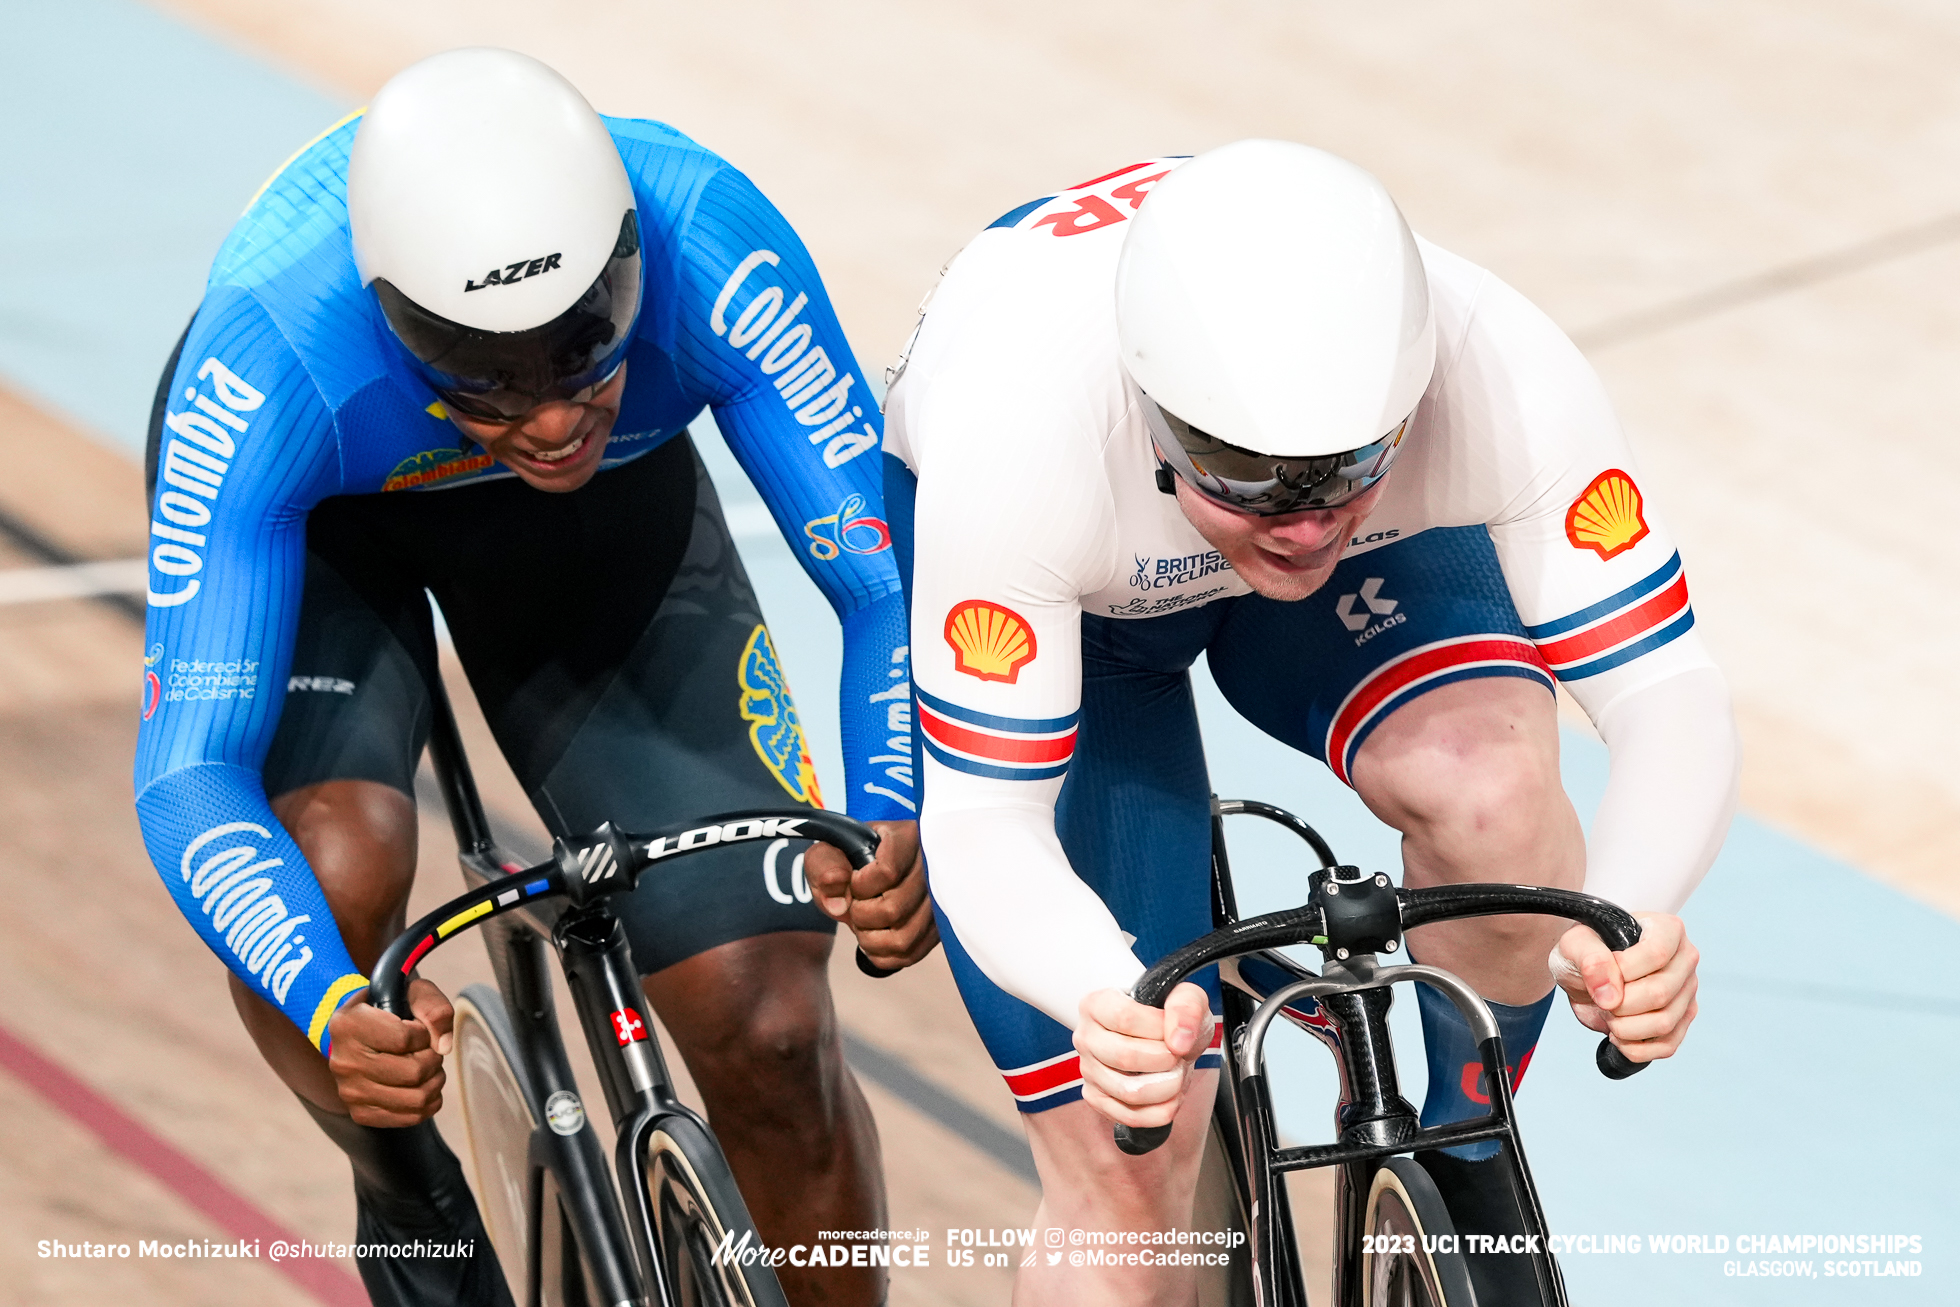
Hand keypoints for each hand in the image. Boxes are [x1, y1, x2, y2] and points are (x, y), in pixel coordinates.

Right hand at [324, 977, 453, 1125]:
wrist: (362, 1032)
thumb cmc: (391, 1009)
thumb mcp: (413, 992)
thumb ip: (434, 1007)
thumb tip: (444, 1046)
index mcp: (347, 1024)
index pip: (405, 1038)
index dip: (424, 1032)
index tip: (417, 1027)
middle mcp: (342, 1061)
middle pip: (414, 1072)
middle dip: (433, 1058)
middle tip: (427, 1049)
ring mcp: (349, 1091)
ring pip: (416, 1098)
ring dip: (434, 1081)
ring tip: (428, 1066)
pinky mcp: (360, 1113)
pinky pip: (410, 1117)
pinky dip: (428, 1102)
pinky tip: (423, 1085)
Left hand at [803, 820, 938, 969]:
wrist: (869, 877)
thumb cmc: (850, 862)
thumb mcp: (828, 853)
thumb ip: (824, 864)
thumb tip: (837, 888)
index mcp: (908, 838)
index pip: (887, 872)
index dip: (860, 885)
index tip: (854, 880)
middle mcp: (932, 869)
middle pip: (893, 909)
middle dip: (860, 914)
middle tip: (856, 904)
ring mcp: (939, 902)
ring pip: (903, 938)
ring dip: (871, 939)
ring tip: (864, 924)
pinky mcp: (937, 929)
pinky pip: (910, 956)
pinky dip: (882, 955)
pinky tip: (874, 940)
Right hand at [1074, 982, 1214, 1128]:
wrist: (1167, 1041)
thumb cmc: (1169, 1017)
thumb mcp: (1186, 997)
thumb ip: (1186, 1007)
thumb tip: (1179, 1041)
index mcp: (1096, 1005)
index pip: (1125, 1018)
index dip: (1160, 1029)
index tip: (1175, 1031)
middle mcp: (1086, 1038)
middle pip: (1125, 1057)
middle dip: (1166, 1060)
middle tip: (1179, 1056)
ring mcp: (1088, 1071)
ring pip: (1129, 1092)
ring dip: (1167, 1087)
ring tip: (1176, 1074)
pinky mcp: (1096, 1099)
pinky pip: (1130, 1117)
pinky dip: (1161, 1110)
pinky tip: (1169, 1094)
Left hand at [1551, 913, 1699, 1063]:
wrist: (1585, 974)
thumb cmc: (1586, 952)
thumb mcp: (1576, 944)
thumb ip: (1591, 960)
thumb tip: (1611, 995)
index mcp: (1668, 930)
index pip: (1656, 954)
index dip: (1622, 972)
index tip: (1598, 975)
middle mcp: (1686, 961)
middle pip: (1660, 993)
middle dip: (1619, 1004)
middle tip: (1600, 999)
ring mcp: (1687, 993)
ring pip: (1665, 1023)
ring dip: (1624, 1027)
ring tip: (1607, 1014)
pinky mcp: (1681, 1021)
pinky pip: (1667, 1046)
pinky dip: (1635, 1048)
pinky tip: (1618, 1035)